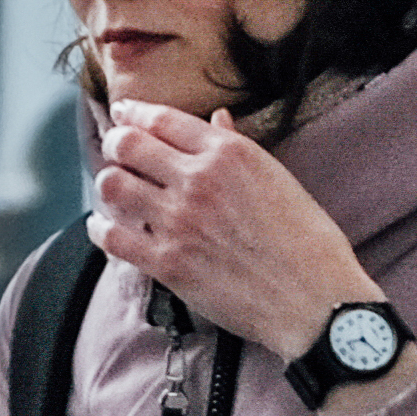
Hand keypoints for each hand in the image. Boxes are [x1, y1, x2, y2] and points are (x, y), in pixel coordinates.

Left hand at [86, 101, 382, 371]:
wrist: (316, 302)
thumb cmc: (308, 243)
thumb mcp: (279, 180)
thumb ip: (239, 146)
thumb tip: (217, 118)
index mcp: (229, 153)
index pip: (162, 118)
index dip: (133, 113)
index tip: (123, 115)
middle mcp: (199, 180)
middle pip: (128, 144)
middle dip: (116, 143)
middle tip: (116, 151)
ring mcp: (179, 221)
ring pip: (113, 185)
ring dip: (109, 184)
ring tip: (115, 190)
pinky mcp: (167, 263)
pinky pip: (113, 236)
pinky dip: (100, 228)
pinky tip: (103, 227)